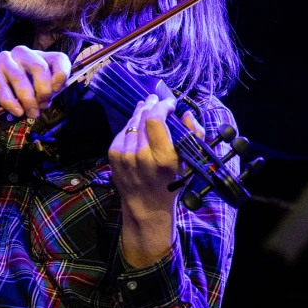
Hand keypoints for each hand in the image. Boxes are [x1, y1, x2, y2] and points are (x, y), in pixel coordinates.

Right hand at [0, 46, 69, 149]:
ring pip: (20, 78)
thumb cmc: (14, 94)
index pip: (58, 58)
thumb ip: (46, 91)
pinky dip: (11, 103)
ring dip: (28, 100)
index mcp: (38, 57)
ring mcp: (5, 59)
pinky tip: (17, 112)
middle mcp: (22, 53)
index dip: (62, 73)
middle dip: (43, 91)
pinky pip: (3, 88)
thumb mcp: (34, 92)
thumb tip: (52, 96)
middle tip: (42, 107)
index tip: (57, 90)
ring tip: (31, 114)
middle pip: (39, 67)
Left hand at [109, 93, 201, 267]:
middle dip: (150, 105)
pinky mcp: (113, 156)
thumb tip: (186, 114)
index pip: (155, 120)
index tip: (169, 103)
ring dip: (139, 113)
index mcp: (163, 158)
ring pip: (131, 123)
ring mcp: (124, 156)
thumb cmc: (172, 184)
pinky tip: (136, 126)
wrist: (146, 207)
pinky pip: (122, 133)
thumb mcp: (189, 163)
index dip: (162, 106)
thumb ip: (194, 135)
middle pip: (142, 118)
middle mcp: (141, 156)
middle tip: (155, 99)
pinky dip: (130, 127)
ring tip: (145, 107)